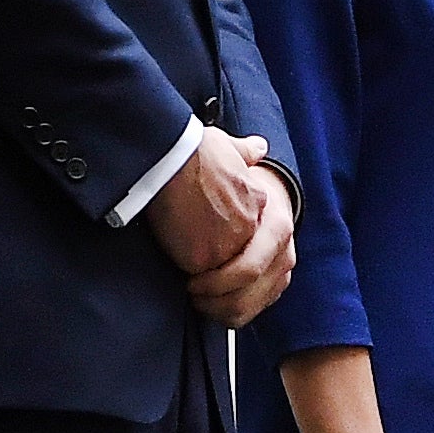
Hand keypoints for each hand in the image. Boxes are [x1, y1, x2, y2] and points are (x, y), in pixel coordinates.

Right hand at [144, 127, 296, 326]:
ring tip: (190, 284)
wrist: (175, 158)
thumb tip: (259, 147)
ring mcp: (229, 247)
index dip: (237, 253)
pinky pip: (198, 280)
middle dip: (226, 281)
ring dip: (208, 287)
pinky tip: (176, 268)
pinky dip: (187, 278)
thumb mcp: (230, 145)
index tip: (221, 257)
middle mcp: (250, 229)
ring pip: (224, 280)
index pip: (256, 242)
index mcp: (258, 205)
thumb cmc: (195, 149)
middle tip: (205, 286)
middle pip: (244, 266)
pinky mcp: (204, 260)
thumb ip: (245, 152)